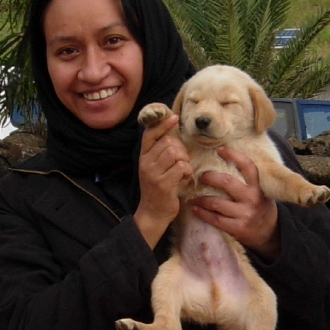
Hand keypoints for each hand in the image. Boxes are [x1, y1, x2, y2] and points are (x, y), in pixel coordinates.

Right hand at [133, 111, 192, 247]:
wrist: (153, 213)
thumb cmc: (158, 188)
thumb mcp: (155, 167)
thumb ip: (160, 151)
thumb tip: (171, 131)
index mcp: (143, 157)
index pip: (150, 134)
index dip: (162, 123)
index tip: (174, 117)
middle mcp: (145, 163)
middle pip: (168, 142)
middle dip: (181, 149)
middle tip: (182, 161)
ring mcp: (153, 173)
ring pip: (174, 153)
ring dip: (184, 160)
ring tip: (183, 170)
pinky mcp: (163, 184)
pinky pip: (180, 167)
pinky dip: (186, 171)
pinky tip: (184, 178)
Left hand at [192, 145, 280, 258]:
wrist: (270, 234)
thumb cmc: (261, 208)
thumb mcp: (261, 192)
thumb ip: (248, 181)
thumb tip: (226, 163)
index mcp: (258, 187)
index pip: (247, 166)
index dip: (233, 155)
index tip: (220, 149)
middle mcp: (252, 199)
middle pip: (226, 182)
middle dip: (209, 177)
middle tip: (200, 176)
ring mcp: (244, 214)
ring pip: (216, 202)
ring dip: (201, 198)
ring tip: (193, 197)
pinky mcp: (237, 228)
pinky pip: (215, 219)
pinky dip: (202, 213)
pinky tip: (195, 209)